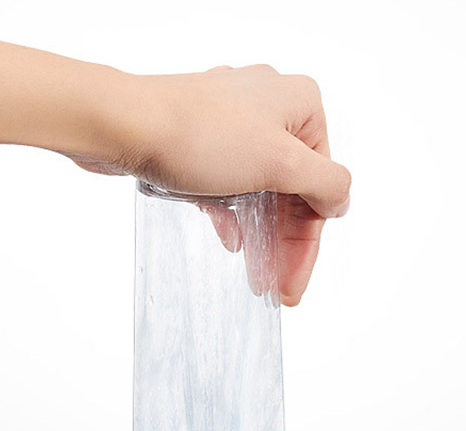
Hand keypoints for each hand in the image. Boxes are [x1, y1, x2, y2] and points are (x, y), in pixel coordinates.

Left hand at [66, 65, 350, 305]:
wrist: (123, 124)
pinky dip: (233, 213)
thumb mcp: (280, 163)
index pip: (319, 185)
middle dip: (284, 243)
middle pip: (290, 190)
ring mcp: (233, 122)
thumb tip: (342, 200)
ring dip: (260, 233)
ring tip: (254, 275)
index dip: (307, 243)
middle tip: (275, 290)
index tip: (293, 285)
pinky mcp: (201, 138)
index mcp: (300, 105)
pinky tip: (230, 241)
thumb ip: (324, 183)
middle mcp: (270, 108)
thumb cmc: (202, 138)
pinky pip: (229, 183)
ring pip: (260, 189)